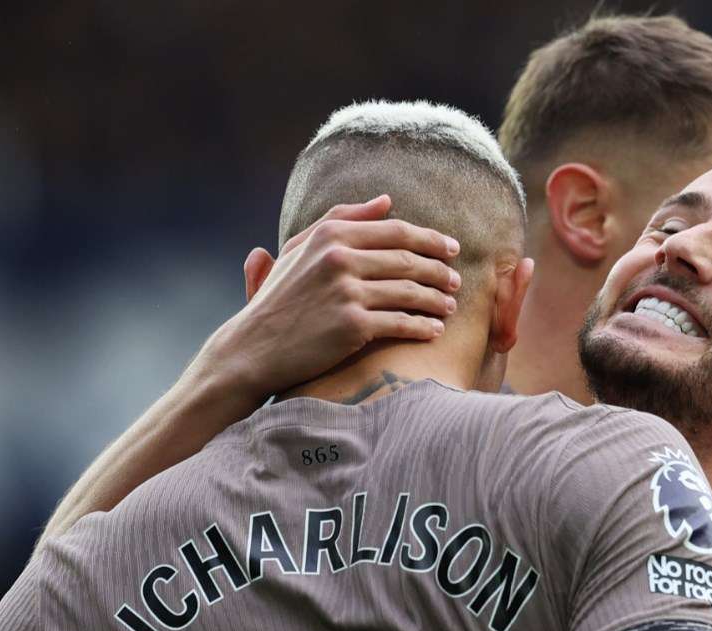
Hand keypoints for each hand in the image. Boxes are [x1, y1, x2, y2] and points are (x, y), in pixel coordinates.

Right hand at [204, 194, 462, 399]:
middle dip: (439, 270)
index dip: (431, 239)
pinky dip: (423, 327)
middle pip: (408, 260)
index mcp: (330, 234)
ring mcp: (346, 292)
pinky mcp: (353, 326)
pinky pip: (402, 323)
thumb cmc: (280, 299)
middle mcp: (339, 258)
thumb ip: (342, 219)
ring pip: (410, 292)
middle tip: (456, 280)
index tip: (452, 249)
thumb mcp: (301, 249)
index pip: (396, 231)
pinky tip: (434, 331)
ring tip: (450, 306)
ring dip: (437, 300)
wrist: (254, 348)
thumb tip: (387, 201)